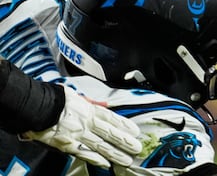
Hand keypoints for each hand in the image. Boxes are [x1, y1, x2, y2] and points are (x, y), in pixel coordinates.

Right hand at [24, 85, 142, 167]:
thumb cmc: (52, 99)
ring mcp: (78, 134)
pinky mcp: (67, 145)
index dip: (124, 125)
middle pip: (110, 133)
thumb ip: (90, 102)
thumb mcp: (75, 95)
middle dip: (124, 142)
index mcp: (89, 109)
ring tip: (126, 159)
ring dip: (115, 153)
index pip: (111, 118)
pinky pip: (84, 153)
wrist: (35, 106)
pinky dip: (96, 159)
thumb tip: (103, 104)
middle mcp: (86, 122)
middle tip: (136, 148)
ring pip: (101, 145)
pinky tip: (106, 164)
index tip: (135, 131)